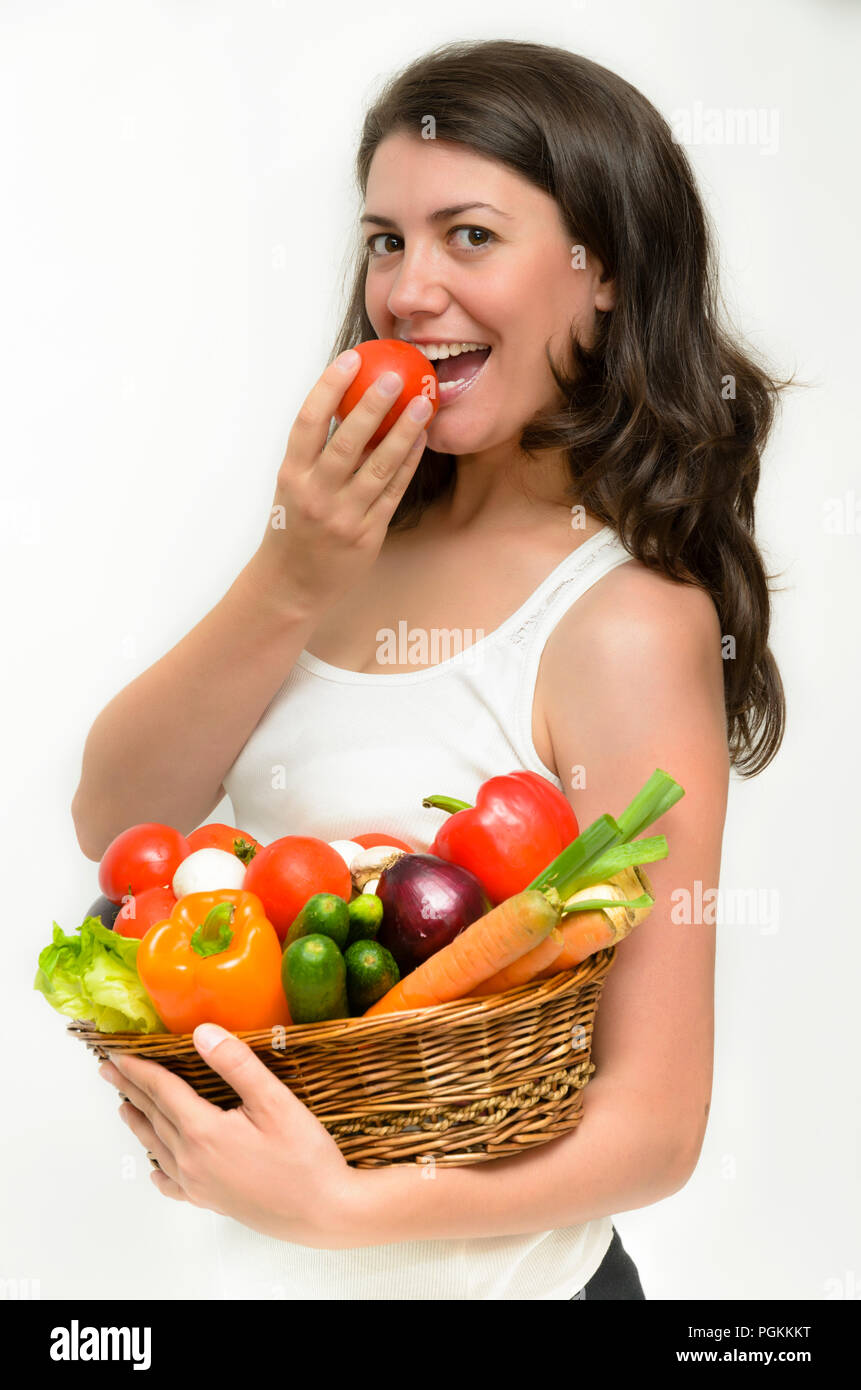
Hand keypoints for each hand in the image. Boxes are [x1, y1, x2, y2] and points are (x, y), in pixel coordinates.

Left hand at [99, 1024, 365, 1248]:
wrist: (323, 1212)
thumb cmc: (304, 1157)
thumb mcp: (275, 1102)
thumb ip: (237, 1064)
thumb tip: (201, 1032)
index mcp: (204, 1130)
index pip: (163, 1091)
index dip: (140, 1070)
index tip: (118, 1055)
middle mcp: (192, 1159)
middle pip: (154, 1116)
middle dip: (131, 1090)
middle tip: (109, 1072)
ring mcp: (199, 1184)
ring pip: (157, 1147)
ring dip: (139, 1123)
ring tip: (125, 1107)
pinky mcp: (211, 1201)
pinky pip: (173, 1184)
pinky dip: (159, 1170)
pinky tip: (157, 1169)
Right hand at [250, 351, 432, 618]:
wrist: (291, 585)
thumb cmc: (294, 528)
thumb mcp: (293, 487)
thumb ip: (317, 452)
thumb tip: (353, 403)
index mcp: (291, 475)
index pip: (308, 422)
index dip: (329, 387)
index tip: (350, 360)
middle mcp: (315, 494)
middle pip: (347, 441)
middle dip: (373, 405)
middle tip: (396, 375)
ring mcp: (343, 516)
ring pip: (378, 467)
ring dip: (403, 432)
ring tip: (423, 403)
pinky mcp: (367, 534)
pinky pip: (393, 492)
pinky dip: (409, 464)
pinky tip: (422, 440)